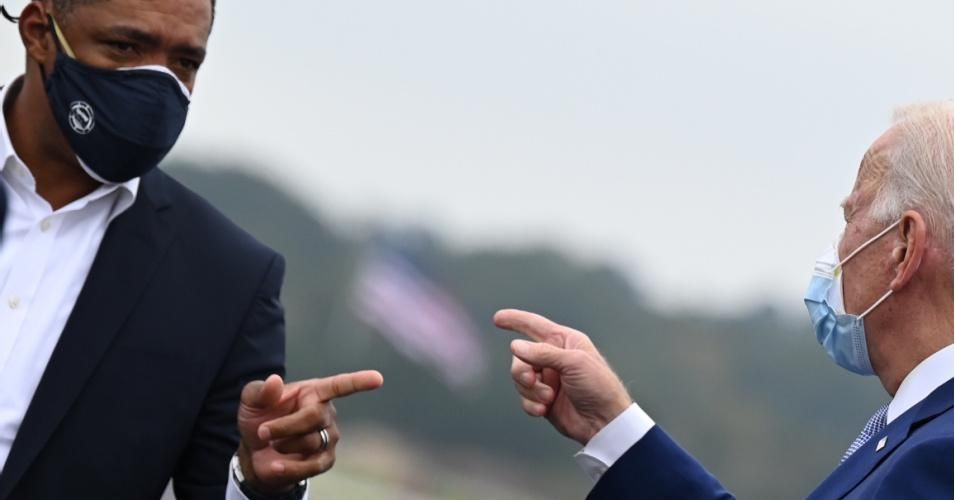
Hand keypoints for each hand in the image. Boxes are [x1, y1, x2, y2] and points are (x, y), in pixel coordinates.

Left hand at [236, 371, 383, 492]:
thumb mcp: (251, 401)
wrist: (256, 452)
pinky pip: (314, 465)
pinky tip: (276, 465)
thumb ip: (260, 391)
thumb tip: (274, 381)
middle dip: (285, 426)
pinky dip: (291, 467)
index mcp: (314, 391)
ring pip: (312, 441)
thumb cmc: (259, 418)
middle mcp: (326, 412)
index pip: (340, 385)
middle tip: (263, 432)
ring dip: (285, 444)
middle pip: (315, 417)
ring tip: (272, 444)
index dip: (359, 382)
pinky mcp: (326, 459)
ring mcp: (329, 436)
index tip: (377, 379)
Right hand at [494, 309, 631, 444]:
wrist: (604, 422)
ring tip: (548, 399)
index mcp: (564, 341)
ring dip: (531, 390)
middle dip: (522, 370)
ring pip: (520, 378)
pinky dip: (531, 404)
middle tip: (533, 380)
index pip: (535, 325)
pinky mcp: (544, 399)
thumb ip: (542, 353)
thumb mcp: (573, 363)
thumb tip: (515, 346)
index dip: (515, 320)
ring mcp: (548, 379)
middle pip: (521, 357)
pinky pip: (524, 398)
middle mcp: (554, 358)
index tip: (498, 318)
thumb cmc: (598, 386)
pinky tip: (544, 410)